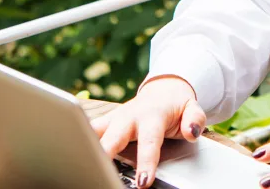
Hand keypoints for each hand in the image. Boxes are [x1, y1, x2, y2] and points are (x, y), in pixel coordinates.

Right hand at [90, 76, 205, 187]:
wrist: (162, 90)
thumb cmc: (176, 105)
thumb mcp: (192, 108)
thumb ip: (195, 119)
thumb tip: (192, 131)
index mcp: (151, 116)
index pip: (149, 142)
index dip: (146, 162)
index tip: (143, 182)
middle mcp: (129, 116)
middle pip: (113, 137)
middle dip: (105, 154)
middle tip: (99, 170)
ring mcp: (114, 118)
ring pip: (95, 131)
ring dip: (87, 145)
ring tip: (80, 162)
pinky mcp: (104, 122)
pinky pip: (89, 130)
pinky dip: (81, 139)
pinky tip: (74, 154)